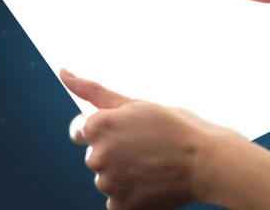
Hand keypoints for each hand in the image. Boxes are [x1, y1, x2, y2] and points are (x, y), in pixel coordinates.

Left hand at [60, 69, 243, 209]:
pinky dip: (131, 193)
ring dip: (123, 173)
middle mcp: (96, 155)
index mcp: (97, 126)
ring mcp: (108, 184)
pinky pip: (117, 199)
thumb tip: (64, 73)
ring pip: (106, 178)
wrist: (206, 161)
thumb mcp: (135, 103)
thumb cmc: (175, 127)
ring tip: (153, 165)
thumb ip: (93, 91)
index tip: (130, 131)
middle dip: (115, 151)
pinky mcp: (120, 205)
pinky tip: (151, 182)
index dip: (108, 129)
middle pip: (95, 154)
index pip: (81, 130)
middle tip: (147, 147)